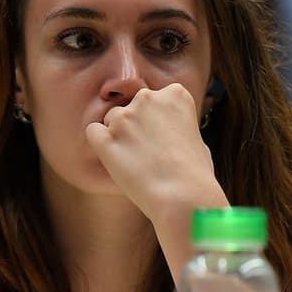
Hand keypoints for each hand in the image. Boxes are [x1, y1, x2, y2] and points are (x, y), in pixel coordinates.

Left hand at [85, 84, 225, 224]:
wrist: (183, 196)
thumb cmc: (196, 174)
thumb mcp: (197, 138)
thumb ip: (178, 126)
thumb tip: (167, 132)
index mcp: (175, 95)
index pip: (156, 99)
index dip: (158, 120)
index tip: (164, 138)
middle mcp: (148, 98)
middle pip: (132, 106)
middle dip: (136, 125)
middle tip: (148, 152)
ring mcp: (124, 117)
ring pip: (111, 119)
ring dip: (119, 136)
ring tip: (135, 162)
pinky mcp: (106, 138)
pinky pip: (93, 132)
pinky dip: (101, 145)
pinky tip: (115, 160)